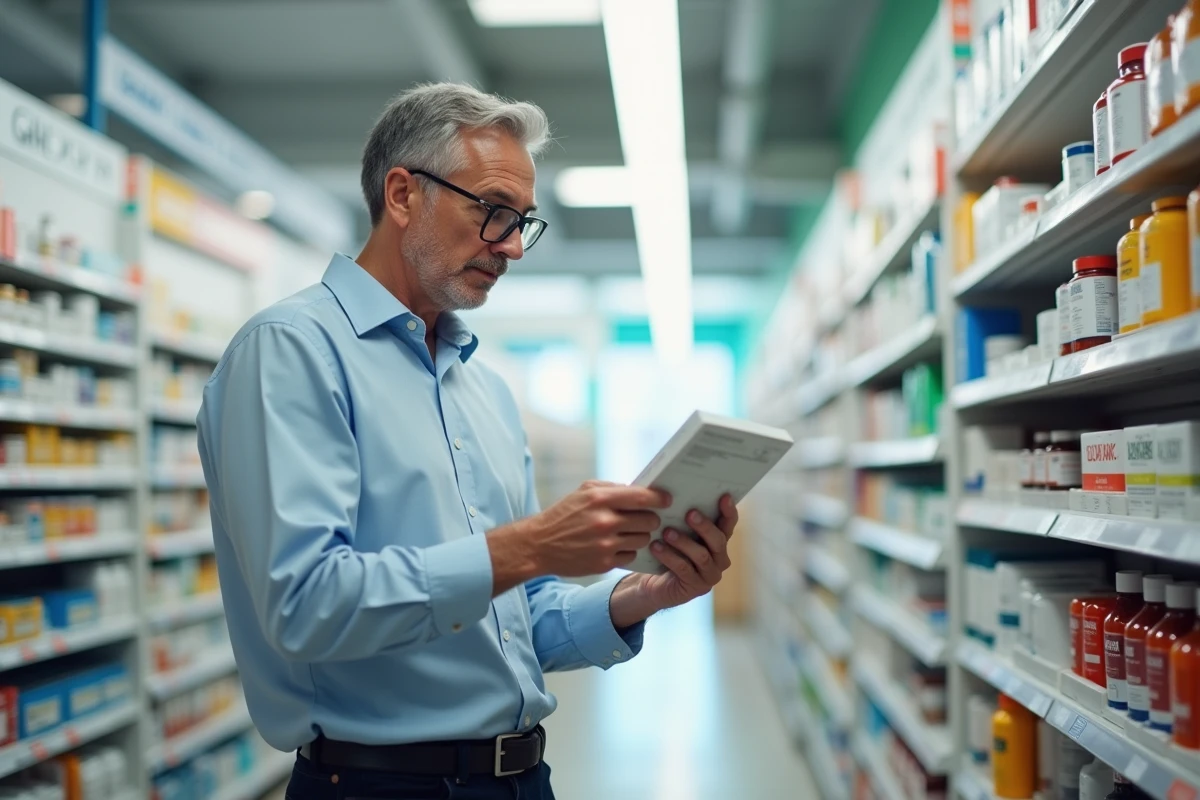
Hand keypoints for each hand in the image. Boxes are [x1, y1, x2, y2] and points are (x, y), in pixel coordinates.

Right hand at [487, 480, 670, 592]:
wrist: (539, 545)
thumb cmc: (564, 514)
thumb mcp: (584, 491)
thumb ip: (613, 489)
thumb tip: (642, 491)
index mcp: (600, 499)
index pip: (643, 497)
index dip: (660, 498)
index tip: (667, 499)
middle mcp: (605, 521)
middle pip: (649, 520)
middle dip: (651, 518)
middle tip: (646, 518)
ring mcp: (605, 544)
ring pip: (644, 539)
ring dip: (640, 535)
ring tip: (629, 532)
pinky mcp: (604, 564)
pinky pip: (631, 555)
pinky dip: (628, 550)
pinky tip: (616, 545)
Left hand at [610, 494, 738, 624]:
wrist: (654, 584)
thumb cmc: (668, 552)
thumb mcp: (676, 532)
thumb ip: (683, 519)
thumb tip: (673, 493)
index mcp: (718, 542)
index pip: (728, 525)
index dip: (728, 512)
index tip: (724, 497)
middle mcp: (719, 559)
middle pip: (718, 541)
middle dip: (704, 526)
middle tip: (690, 513)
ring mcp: (709, 575)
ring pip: (702, 556)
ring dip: (684, 542)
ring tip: (667, 532)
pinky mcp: (696, 588)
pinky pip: (684, 569)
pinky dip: (670, 557)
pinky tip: (656, 547)